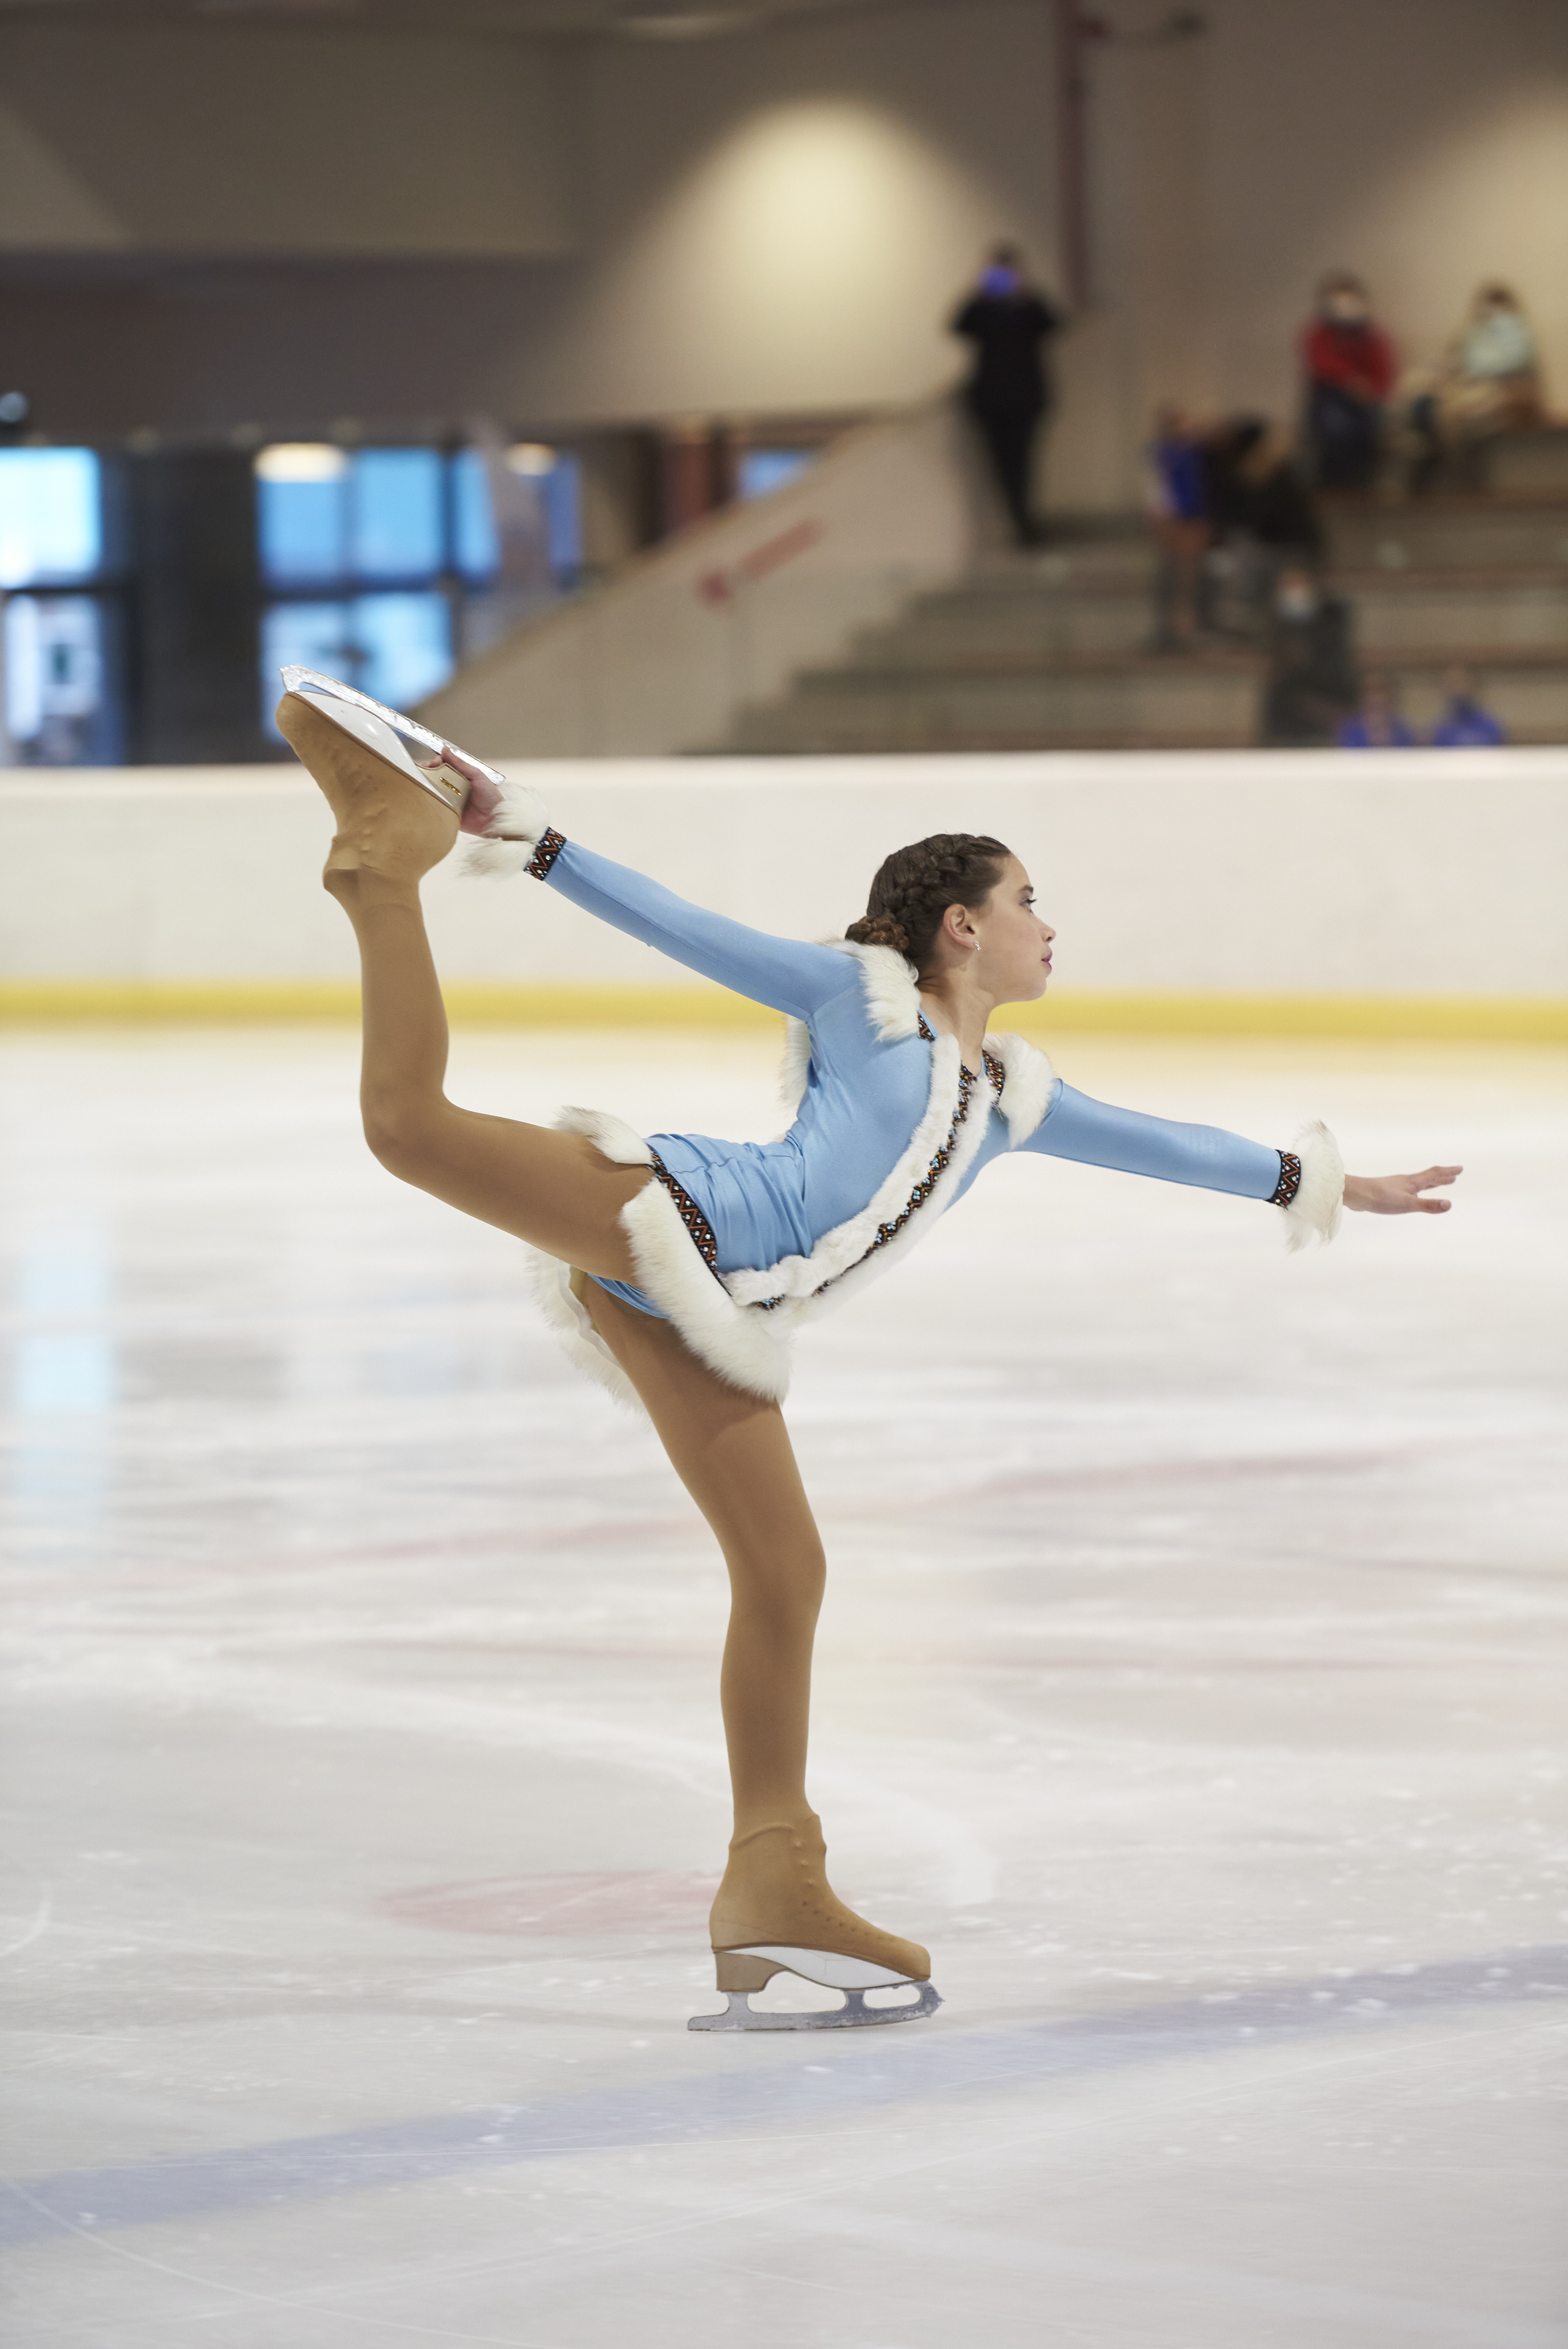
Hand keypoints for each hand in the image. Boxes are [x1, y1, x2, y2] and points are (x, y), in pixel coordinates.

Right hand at [419, 745, 502, 834]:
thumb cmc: (490, 797)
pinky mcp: (446, 811)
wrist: (494, 819)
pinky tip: (426, 797)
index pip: (443, 765)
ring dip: (425, 784)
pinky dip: (429, 801)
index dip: (436, 761)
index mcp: (459, 776)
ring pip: (431, 789)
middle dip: (428, 770)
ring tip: (425, 782)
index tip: (435, 761)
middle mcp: (452, 786)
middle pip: (434, 776)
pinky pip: (434, 805)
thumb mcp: (477, 775)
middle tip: (429, 770)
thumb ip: (460, 763)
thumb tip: (445, 750)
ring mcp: (448, 799)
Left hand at [1342, 1166, 1461, 1216]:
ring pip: (1418, 1183)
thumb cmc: (1381, 1198)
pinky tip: (1410, 1194)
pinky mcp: (1388, 1193)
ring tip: (1437, 1184)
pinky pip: (1408, 1189)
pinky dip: (1417, 1190)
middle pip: (1428, 1178)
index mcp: (1413, 1182)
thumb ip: (1428, 1205)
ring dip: (1431, 1183)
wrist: (1356, 1195)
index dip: (1448, 1173)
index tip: (1460, 1169)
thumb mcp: (1408, 1204)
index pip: (1434, 1175)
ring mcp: (1397, 1186)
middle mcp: (1406, 1182)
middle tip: (1454, 1175)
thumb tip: (1449, 1204)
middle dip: (1443, 1177)